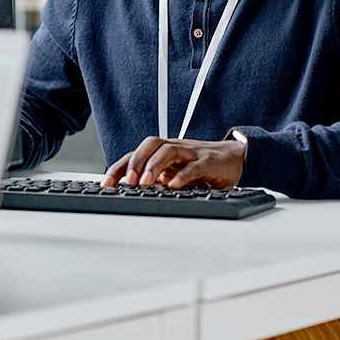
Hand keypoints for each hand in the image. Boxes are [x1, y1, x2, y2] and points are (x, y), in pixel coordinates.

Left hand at [100, 136, 244, 189]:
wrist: (234, 157)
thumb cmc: (200, 165)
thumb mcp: (174, 173)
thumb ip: (156, 180)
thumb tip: (130, 194)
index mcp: (162, 152)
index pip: (135, 155)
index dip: (118, 167)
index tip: (105, 185)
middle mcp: (174, 149)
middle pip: (150, 145)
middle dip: (135, 162)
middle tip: (126, 182)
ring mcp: (191, 153)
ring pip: (168, 151)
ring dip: (154, 166)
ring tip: (145, 183)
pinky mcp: (208, 162)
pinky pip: (194, 166)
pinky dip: (183, 175)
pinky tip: (174, 186)